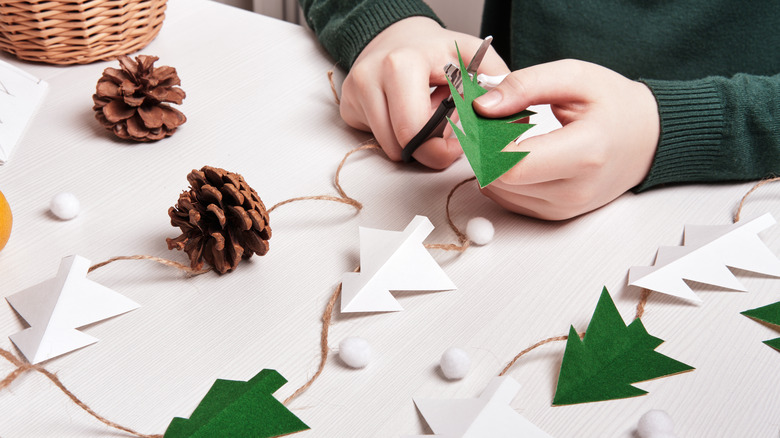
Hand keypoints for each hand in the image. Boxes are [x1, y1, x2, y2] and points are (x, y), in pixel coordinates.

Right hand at [340, 17, 508, 168]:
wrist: (398, 37)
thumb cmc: (438, 51)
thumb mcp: (475, 57)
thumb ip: (497, 84)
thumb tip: (510, 118)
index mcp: (403, 64)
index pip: (417, 130)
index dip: (444, 147)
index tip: (462, 143)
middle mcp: (371, 77)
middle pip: (401, 145)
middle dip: (429, 148)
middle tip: (447, 133)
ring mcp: (355, 93)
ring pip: (390, 148)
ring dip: (414, 143)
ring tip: (427, 117)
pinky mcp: (348, 107)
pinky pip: (377, 141)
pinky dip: (397, 137)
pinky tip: (407, 115)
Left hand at [473, 59, 659, 219]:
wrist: (648, 138)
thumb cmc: (615, 105)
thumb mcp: (574, 77)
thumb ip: (525, 86)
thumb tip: (482, 106)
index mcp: (585, 154)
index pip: (512, 165)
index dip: (484, 142)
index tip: (480, 117)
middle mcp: (575, 190)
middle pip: (500, 180)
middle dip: (483, 148)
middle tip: (491, 120)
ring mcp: (565, 208)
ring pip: (499, 191)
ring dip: (490, 163)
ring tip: (509, 134)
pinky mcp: (554, 215)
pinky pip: (508, 199)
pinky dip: (501, 176)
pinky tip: (516, 153)